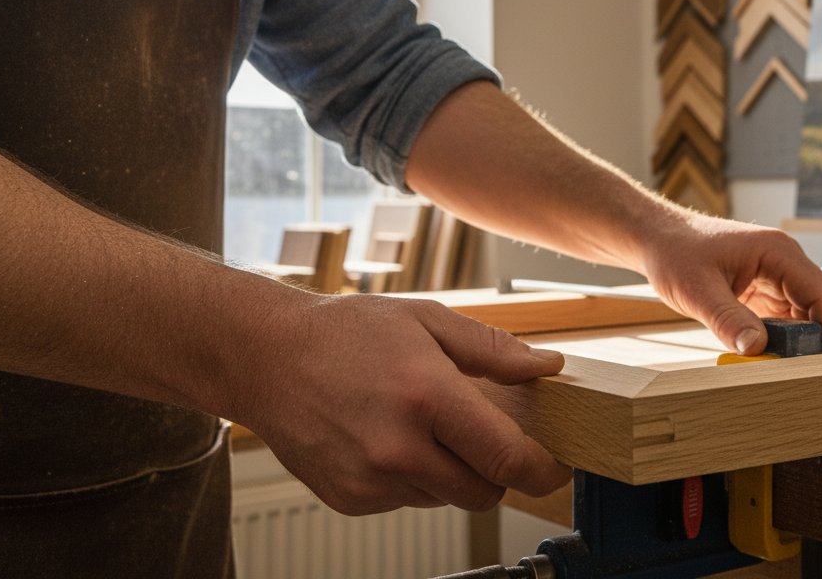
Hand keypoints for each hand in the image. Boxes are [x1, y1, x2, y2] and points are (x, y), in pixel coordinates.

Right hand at [236, 294, 570, 514]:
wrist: (266, 356)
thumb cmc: (345, 332)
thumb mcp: (427, 320)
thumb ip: (492, 349)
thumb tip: (546, 366)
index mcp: (427, 397)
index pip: (506, 459)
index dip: (542, 471)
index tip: (555, 468)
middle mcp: (398, 448)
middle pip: (483, 492)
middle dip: (497, 471)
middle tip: (485, 438)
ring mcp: (369, 480)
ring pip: (445, 499)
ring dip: (451, 473)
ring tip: (421, 425)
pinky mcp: (349, 499)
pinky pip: (406, 501)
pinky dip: (412, 479)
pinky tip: (389, 439)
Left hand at [640, 213, 821, 354]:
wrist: (658, 240)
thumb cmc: (675, 254)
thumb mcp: (697, 290)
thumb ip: (727, 319)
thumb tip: (756, 350)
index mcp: (778, 252)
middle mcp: (785, 263)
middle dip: (819, 341)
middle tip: (803, 374)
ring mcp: (777, 278)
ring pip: (807, 316)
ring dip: (800, 344)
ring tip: (782, 369)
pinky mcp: (765, 292)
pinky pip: (786, 320)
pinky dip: (782, 341)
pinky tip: (768, 358)